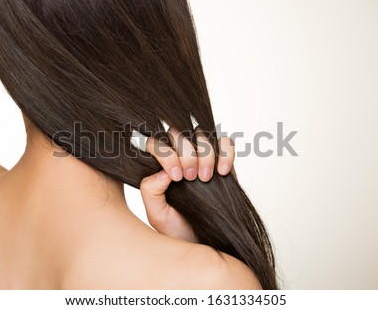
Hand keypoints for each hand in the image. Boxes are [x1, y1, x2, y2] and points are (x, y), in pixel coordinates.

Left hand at [140, 127, 235, 242]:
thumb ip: (150, 190)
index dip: (167, 153)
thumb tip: (162, 171)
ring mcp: (202, 159)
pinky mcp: (223, 163)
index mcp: (159, 166)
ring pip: (202, 135)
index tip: (176, 177)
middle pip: (180, 133)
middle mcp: (180, 158)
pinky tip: (222, 173)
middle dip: (186, 153)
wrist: (203, 244)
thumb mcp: (156, 214)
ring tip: (205, 178)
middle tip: (190, 177)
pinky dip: (225, 153)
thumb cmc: (177, 231)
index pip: (157, 142)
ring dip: (205, 154)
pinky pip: (226, 143)